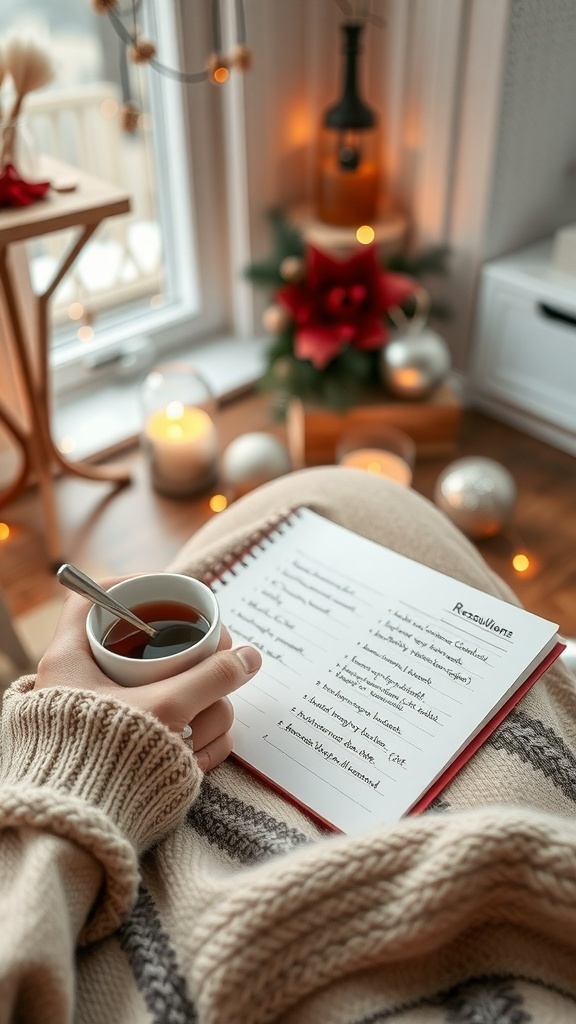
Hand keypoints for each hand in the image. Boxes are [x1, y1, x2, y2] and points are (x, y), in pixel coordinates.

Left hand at [35, 579, 261, 770]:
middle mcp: (90, 682)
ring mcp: (116, 715)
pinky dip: (193, 743)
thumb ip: (211, 677)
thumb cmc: (107, 758)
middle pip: (152, 644)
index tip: (172, 592)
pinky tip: (197, 759)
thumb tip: (250, 657)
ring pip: (172, 690)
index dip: (132, 586)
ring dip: (202, 715)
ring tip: (198, 737)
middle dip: (197, 666)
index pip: (96, 600)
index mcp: (73, 657)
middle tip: (220, 664)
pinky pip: (173, 727)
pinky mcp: (137, 745)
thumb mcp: (165, 707)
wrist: (82, 829)